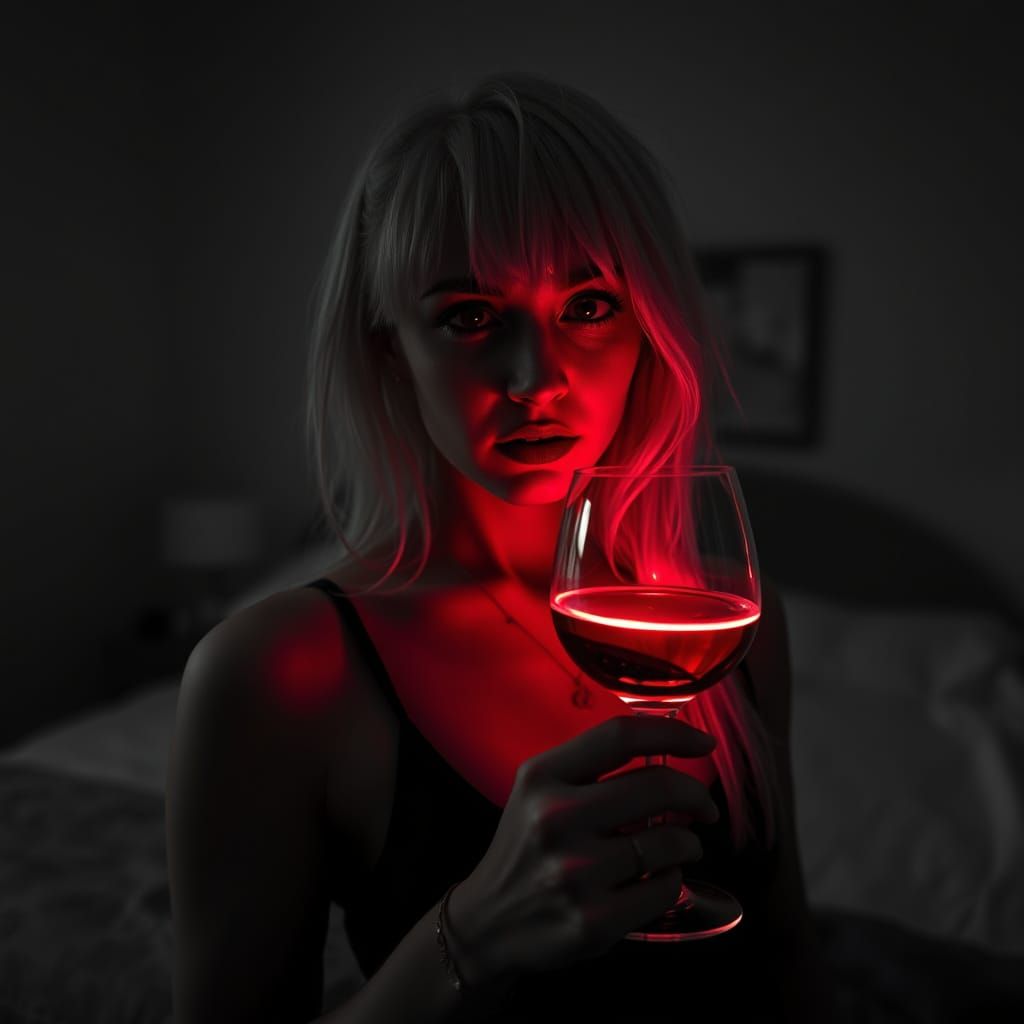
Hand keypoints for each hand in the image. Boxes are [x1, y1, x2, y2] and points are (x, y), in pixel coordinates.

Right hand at [446, 715, 718, 985]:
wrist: (487, 924)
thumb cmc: (526, 849)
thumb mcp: (538, 793)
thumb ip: (590, 767)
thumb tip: (667, 747)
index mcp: (542, 777)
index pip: (620, 736)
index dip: (672, 733)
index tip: (702, 742)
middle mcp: (555, 818)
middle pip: (657, 786)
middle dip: (695, 795)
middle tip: (703, 807)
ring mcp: (574, 872)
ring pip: (669, 840)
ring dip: (687, 842)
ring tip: (680, 846)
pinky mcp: (593, 920)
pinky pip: (664, 888)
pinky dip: (673, 880)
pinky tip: (657, 879)